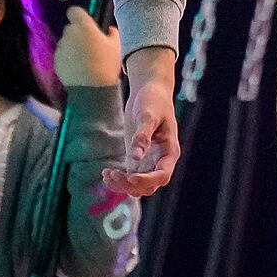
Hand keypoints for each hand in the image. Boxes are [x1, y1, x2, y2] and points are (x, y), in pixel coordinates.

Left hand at [55, 5, 123, 88]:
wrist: (92, 88)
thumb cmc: (106, 64)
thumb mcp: (116, 46)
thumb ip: (113, 33)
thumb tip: (110, 29)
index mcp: (83, 26)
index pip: (74, 11)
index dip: (79, 16)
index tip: (86, 23)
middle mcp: (69, 34)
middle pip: (71, 28)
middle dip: (78, 33)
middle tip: (90, 44)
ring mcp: (61, 48)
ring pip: (66, 42)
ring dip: (73, 46)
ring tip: (85, 59)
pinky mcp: (56, 61)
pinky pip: (62, 55)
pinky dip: (68, 59)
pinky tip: (79, 68)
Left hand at [105, 52, 179, 199]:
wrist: (149, 90)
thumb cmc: (153, 100)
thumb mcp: (147, 115)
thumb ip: (142, 137)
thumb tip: (135, 158)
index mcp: (170, 152)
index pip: (162, 175)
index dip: (147, 180)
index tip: (130, 177)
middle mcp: (160, 161)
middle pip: (149, 186)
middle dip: (131, 185)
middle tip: (112, 174)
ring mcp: (149, 162)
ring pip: (138, 186)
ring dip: (123, 185)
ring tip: (106, 174)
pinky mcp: (137, 160)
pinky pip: (129, 178)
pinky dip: (119, 180)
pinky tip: (106, 173)